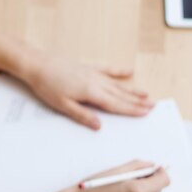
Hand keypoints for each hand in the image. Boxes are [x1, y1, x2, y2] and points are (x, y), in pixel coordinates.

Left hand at [24, 57, 153, 129]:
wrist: (38, 65)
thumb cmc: (48, 86)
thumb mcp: (63, 106)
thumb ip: (82, 116)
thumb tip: (99, 126)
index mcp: (91, 93)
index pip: (115, 105)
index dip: (131, 110)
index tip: (145, 113)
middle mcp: (96, 81)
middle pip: (121, 94)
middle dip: (137, 101)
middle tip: (153, 106)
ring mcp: (93, 73)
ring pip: (117, 83)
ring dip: (133, 89)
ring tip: (147, 94)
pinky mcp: (87, 66)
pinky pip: (108, 69)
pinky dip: (119, 71)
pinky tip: (128, 71)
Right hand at [61, 160, 169, 191]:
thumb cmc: (92, 188)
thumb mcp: (115, 171)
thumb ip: (137, 166)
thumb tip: (151, 165)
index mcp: (138, 190)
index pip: (164, 181)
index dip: (161, 172)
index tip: (156, 169)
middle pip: (158, 190)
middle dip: (150, 181)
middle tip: (134, 176)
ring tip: (123, 187)